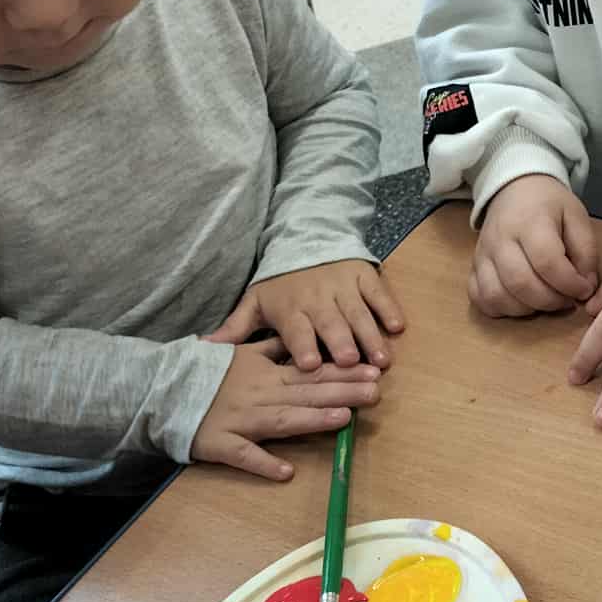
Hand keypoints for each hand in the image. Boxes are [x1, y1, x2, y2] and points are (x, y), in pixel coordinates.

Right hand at [193, 338, 381, 480]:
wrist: (158, 389)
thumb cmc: (204, 371)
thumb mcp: (241, 351)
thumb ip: (273, 347)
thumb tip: (303, 339)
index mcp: (266, 373)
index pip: (312, 371)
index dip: (343, 371)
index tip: (373, 371)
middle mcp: (258, 395)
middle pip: (306, 393)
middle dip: (342, 392)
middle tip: (375, 391)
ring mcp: (240, 420)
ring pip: (281, 420)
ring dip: (312, 420)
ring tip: (343, 419)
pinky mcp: (220, 444)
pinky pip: (243, 455)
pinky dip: (263, 463)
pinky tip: (286, 472)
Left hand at [207, 259, 404, 370]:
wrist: (306, 237)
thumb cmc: (281, 282)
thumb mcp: (255, 302)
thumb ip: (237, 328)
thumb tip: (204, 348)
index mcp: (290, 308)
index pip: (296, 330)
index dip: (304, 345)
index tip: (311, 365)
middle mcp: (317, 298)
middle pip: (330, 323)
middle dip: (341, 342)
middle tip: (351, 362)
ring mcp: (344, 286)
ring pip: (358, 313)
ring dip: (371, 335)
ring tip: (382, 359)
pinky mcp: (365, 275)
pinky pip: (379, 293)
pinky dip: (389, 308)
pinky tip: (398, 327)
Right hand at [471, 174, 598, 317]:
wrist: (515, 189)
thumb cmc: (550, 205)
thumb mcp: (577, 217)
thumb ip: (586, 252)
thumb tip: (586, 287)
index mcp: (530, 222)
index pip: (547, 262)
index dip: (570, 284)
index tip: (584, 290)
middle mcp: (501, 239)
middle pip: (520, 283)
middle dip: (550, 301)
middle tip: (567, 300)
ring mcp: (482, 255)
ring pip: (497, 296)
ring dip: (526, 309)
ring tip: (544, 301)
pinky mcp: (473, 267)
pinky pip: (480, 298)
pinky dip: (500, 309)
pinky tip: (521, 303)